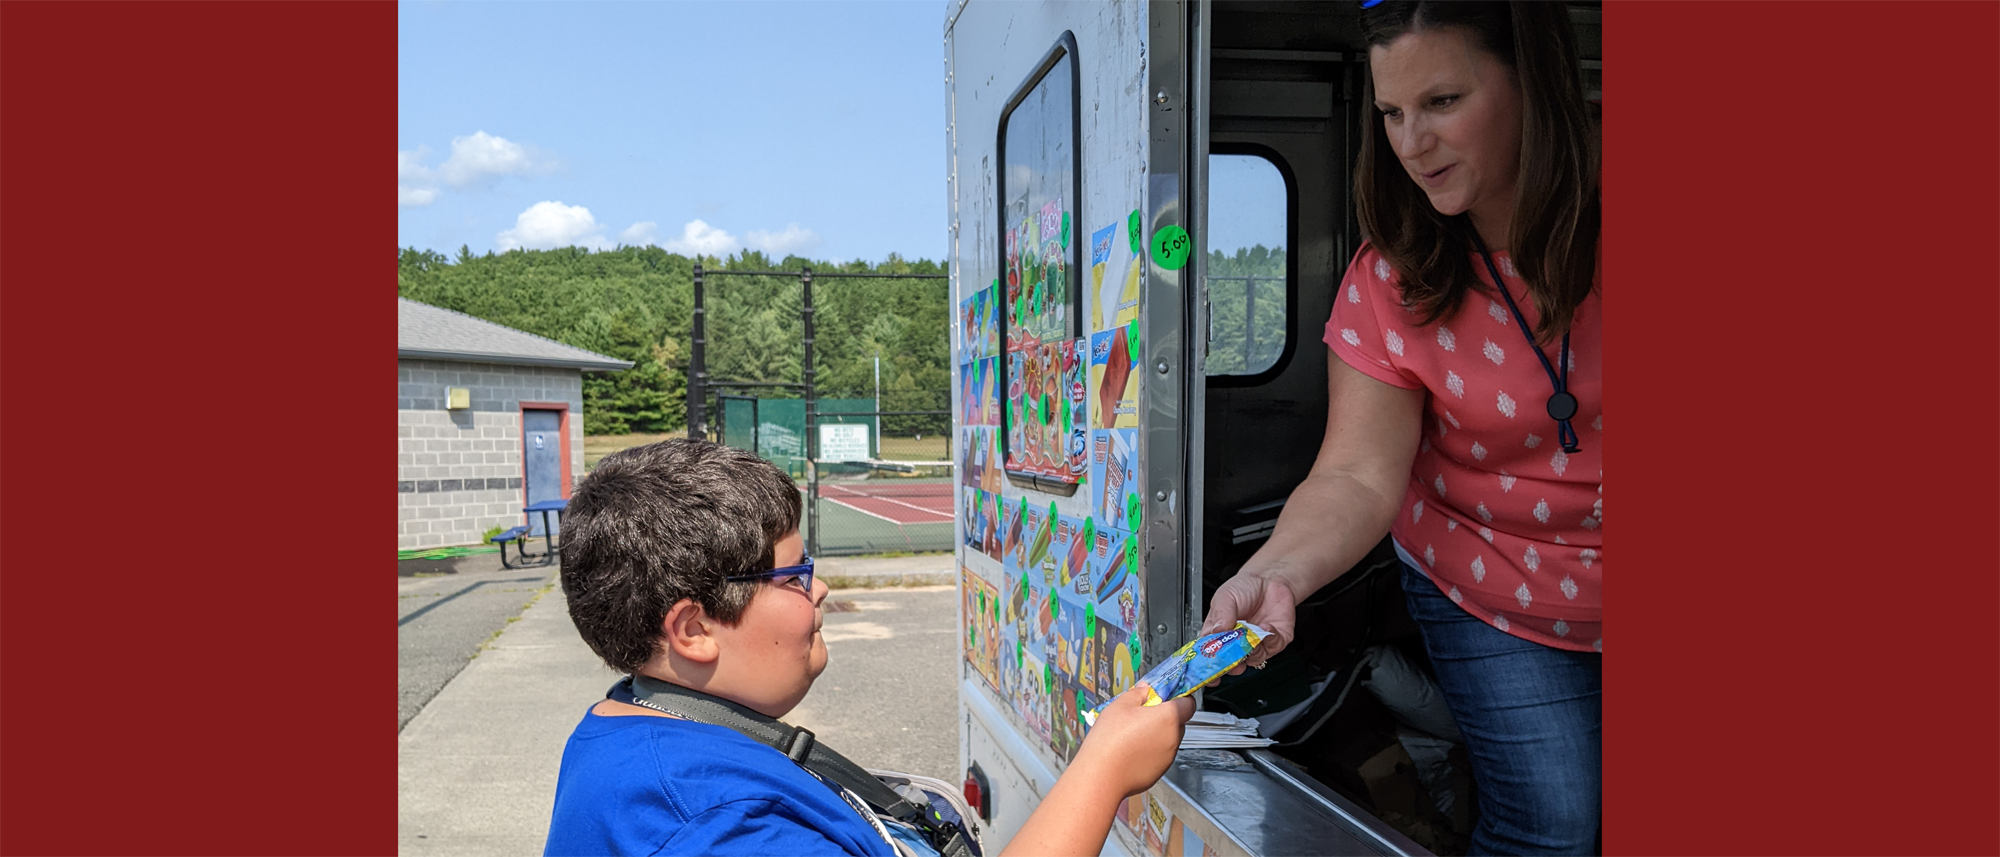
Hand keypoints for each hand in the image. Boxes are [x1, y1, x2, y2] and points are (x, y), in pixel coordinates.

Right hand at [1072, 682, 1193, 797]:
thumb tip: (1145, 690)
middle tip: (1142, 714)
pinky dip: (1150, 751)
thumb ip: (1137, 694)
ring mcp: (1168, 757)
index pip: (1188, 703)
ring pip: (1168, 739)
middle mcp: (1173, 738)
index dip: (1178, 698)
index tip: (1165, 696)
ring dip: (1157, 734)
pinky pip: (1160, 755)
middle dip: (1164, 716)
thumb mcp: (1119, 706)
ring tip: (1132, 734)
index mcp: (1168, 718)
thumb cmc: (1110, 740)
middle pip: (1178, 722)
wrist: (1101, 775)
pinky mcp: (1159, 772)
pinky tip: (1131, 750)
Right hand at [1199, 570, 1296, 676]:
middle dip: (1233, 666)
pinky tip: (1266, 625)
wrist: (1270, 579)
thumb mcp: (1225, 596)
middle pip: (1232, 664)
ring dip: (1253, 650)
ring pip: (1253, 659)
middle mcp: (1237, 643)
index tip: (1210, 672)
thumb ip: (1221, 614)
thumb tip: (1218, 631)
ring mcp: (1256, 645)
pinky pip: (1273, 648)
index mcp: (1219, 634)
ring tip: (1252, 635)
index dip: (1209, 667)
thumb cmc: (1244, 588)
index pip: (1211, 655)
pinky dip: (1270, 638)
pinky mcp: (1275, 642)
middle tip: (1233, 659)